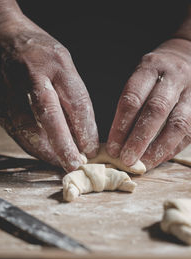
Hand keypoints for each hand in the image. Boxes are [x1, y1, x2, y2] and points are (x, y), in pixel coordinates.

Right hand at [0, 12, 98, 171]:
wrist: (3, 36)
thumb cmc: (40, 53)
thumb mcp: (63, 65)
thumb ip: (72, 96)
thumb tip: (82, 134)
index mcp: (57, 63)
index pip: (75, 100)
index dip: (84, 129)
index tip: (90, 149)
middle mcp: (32, 74)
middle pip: (48, 113)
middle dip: (63, 143)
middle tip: (74, 163)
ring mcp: (11, 86)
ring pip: (26, 125)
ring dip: (43, 149)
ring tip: (57, 163)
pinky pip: (13, 127)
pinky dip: (28, 144)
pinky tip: (40, 152)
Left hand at [107, 38, 190, 169]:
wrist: (189, 57)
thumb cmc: (157, 74)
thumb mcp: (141, 78)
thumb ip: (131, 104)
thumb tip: (117, 142)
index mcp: (151, 67)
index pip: (132, 98)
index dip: (121, 126)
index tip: (112, 148)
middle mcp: (174, 77)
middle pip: (156, 110)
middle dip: (139, 139)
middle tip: (126, 160)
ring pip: (178, 124)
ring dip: (158, 149)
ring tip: (143, 165)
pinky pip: (189, 132)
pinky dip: (172, 149)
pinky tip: (158, 159)